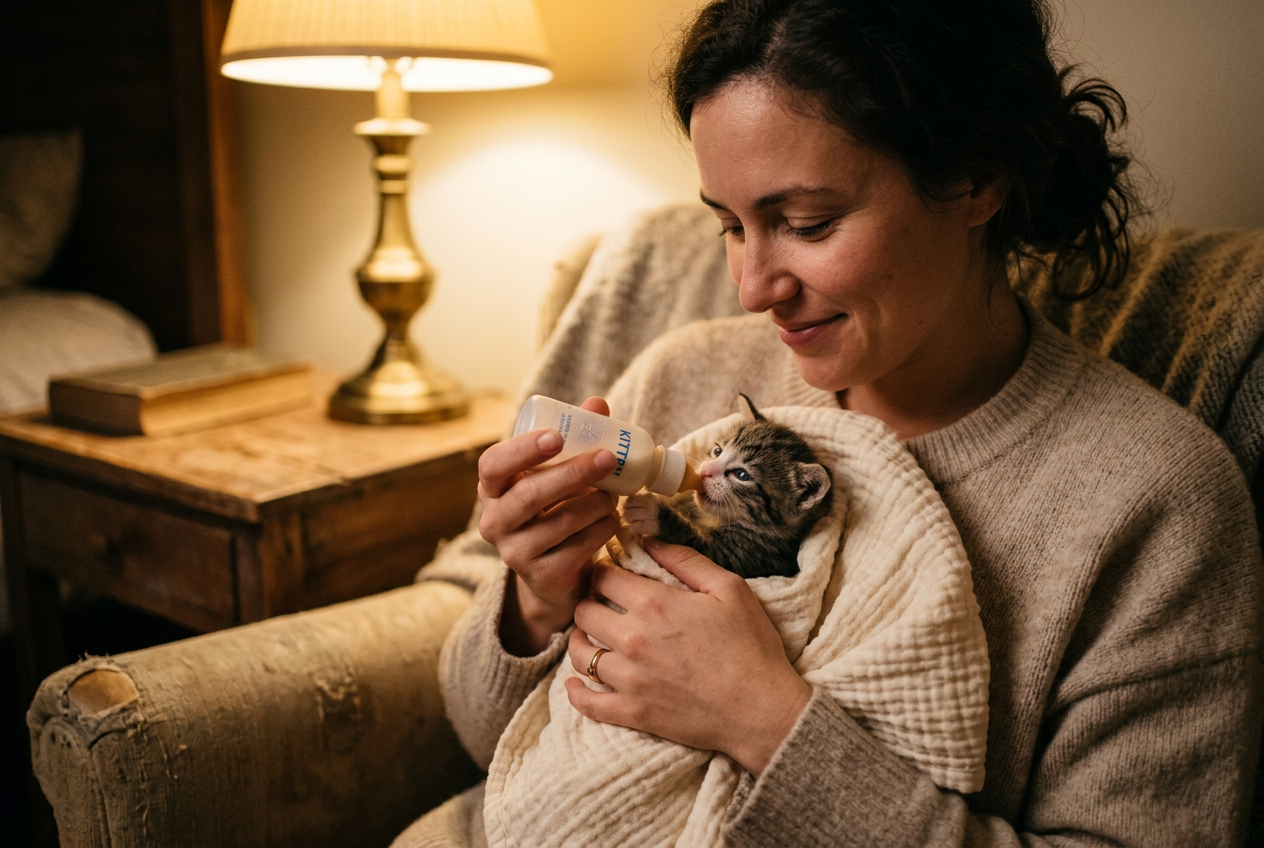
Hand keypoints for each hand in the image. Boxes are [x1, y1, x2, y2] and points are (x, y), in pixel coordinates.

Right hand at [478, 396, 621, 655]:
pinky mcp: (542, 577)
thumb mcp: (557, 472)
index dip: (522, 449)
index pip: (493, 465)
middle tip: (609, 458)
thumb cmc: (555, 508)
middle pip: (529, 495)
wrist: (554, 574)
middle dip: (573, 473)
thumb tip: (597, 404)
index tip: (557, 436)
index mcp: (492, 488)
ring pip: (561, 522)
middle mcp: (494, 522)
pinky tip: (612, 519)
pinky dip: (603, 528)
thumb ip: (575, 437)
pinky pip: (579, 548)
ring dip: (597, 503)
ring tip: (615, 493)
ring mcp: (515, 553)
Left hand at [564, 537, 811, 774]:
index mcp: (653, 604)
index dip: (603, 571)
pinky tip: (575, 684)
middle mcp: (632, 638)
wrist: (763, 710)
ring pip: (578, 654)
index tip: (611, 575)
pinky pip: (587, 703)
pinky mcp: (632, 712)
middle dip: (590, 602)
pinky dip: (575, 693)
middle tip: (603, 605)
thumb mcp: (729, 588)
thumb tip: (649, 540)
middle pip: (583, 612)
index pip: (603, 577)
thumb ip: (685, 559)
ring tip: (593, 638)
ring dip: (580, 641)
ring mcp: (628, 679)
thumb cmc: (751, 646)